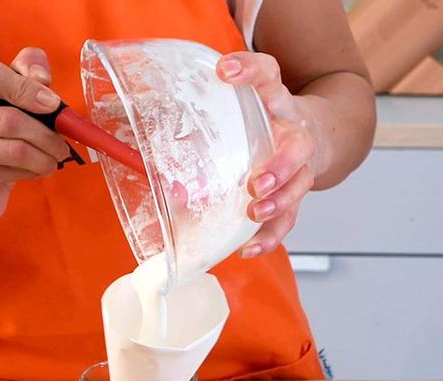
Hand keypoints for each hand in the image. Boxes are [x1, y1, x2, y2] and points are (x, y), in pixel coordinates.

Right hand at [0, 47, 71, 235]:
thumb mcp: (5, 105)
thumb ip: (24, 76)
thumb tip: (42, 76)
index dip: (28, 87)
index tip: (52, 104)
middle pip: (10, 119)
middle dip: (47, 134)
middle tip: (62, 145)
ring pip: (15, 150)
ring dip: (45, 157)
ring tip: (53, 160)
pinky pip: (9, 172)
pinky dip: (31, 172)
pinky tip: (33, 171)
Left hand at [216, 52, 322, 258]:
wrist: (312, 132)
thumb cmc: (262, 120)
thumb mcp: (240, 103)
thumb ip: (202, 109)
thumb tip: (130, 131)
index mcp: (274, 100)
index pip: (267, 73)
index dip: (249, 71)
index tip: (224, 72)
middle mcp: (292, 130)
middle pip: (298, 145)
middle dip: (279, 166)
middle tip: (254, 183)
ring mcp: (299, 164)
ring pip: (299, 184)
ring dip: (278, 202)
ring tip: (255, 213)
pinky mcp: (296, 193)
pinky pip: (290, 218)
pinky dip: (270, 235)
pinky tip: (248, 247)